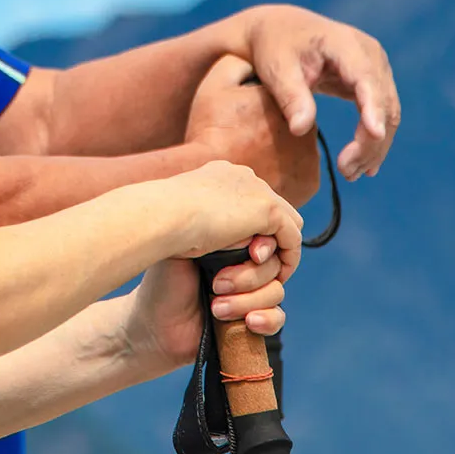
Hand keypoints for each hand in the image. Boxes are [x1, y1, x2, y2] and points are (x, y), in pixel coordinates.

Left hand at [124, 235, 286, 369]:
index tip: (252, 253)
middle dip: (248, 278)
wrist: (152, 327)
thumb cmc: (163, 285)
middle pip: (274, 265)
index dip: (266, 246)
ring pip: (276, 292)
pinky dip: (266, 320)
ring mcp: (249, 295)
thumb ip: (220, 238)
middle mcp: (243, 266)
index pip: (267, 237)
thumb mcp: (185, 251)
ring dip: (247, 301)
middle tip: (216, 284)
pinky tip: (248, 322)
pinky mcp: (251, 322)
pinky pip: (277, 319)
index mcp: (230, 242)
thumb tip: (253, 236)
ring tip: (216, 307)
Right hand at [160, 160, 302, 278]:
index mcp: (220, 175)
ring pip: (286, 225)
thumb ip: (203, 223)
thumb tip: (210, 240)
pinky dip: (287, 258)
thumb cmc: (162, 225)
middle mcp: (242, 177)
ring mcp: (257, 190)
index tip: (238, 255)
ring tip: (265, 276)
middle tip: (255, 267)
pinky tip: (277, 278)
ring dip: (278, 252)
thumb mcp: (183, 221)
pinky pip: (292, 237)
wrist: (162, 219)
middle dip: (269, 240)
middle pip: (273, 210)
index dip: (251, 229)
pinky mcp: (269, 209)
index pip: (250, 200)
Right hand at [185, 56, 319, 205]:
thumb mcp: (214, 87)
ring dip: (280, 153)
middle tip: (243, 143)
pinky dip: (286, 176)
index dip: (255, 109)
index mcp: (284, 97)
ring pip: (297, 149)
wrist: (215, 187)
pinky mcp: (311, 182)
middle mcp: (305, 122)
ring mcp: (310, 155)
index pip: (276, 96)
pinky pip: (300, 174)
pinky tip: (264, 177)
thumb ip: (237, 63)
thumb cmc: (210, 134)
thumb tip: (253, 59)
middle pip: (288, 122)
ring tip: (252, 162)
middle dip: (271, 130)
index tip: (239, 121)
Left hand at [232, 4, 400, 179]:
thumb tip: (300, 129)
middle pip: (383, 102)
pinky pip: (381, 114)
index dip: (373, 107)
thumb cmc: (275, 46)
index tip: (374, 134)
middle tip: (346, 171)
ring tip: (350, 173)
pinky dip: (374, 140)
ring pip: (388, 113)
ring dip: (374, 146)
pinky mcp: (372, 82)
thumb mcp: (277, 68)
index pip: (366, 78)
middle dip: (370, 140)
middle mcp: (370, 54)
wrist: (281, 30)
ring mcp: (375, 68)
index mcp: (346, 44)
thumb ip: (291, 96)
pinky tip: (364, 166)